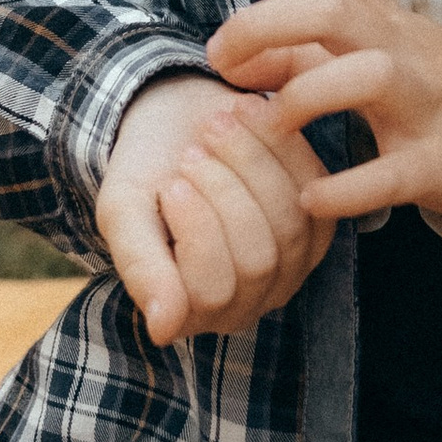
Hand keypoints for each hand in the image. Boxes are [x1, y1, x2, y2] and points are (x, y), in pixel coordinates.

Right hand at [95, 72, 334, 347]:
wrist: (176, 119)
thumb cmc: (145, 172)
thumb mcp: (124, 212)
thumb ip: (140, 266)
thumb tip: (163, 328)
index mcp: (192, 311)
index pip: (211, 291)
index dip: (196, 230)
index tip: (171, 183)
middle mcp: (247, 302)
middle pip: (257, 260)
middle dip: (224, 192)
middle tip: (192, 148)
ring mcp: (289, 267)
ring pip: (289, 224)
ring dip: (251, 163)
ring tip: (216, 123)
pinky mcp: (318, 221)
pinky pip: (313, 187)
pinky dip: (281, 144)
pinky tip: (249, 114)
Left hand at [206, 0, 441, 227]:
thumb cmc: (438, 92)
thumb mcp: (377, 58)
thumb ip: (307, 54)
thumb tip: (237, 53)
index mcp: (386, 19)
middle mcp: (404, 49)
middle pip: (333, 9)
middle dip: (265, 24)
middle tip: (221, 58)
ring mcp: (426, 104)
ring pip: (368, 75)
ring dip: (304, 95)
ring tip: (269, 125)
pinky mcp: (439, 164)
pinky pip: (390, 174)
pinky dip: (346, 187)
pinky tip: (309, 197)